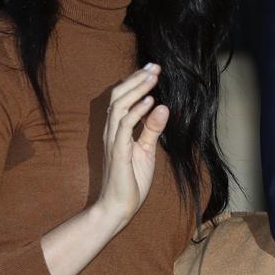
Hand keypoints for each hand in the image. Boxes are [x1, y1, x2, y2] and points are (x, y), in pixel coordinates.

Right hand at [95, 63, 169, 227]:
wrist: (117, 208)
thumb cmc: (130, 181)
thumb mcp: (147, 151)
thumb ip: (152, 129)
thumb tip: (162, 106)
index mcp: (117, 130)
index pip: (122, 98)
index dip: (135, 81)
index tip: (151, 68)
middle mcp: (111, 132)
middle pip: (118, 96)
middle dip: (136, 79)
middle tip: (154, 66)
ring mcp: (113, 141)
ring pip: (119, 106)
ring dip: (137, 89)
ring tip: (153, 77)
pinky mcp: (118, 152)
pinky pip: (125, 126)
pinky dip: (136, 111)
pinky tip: (150, 101)